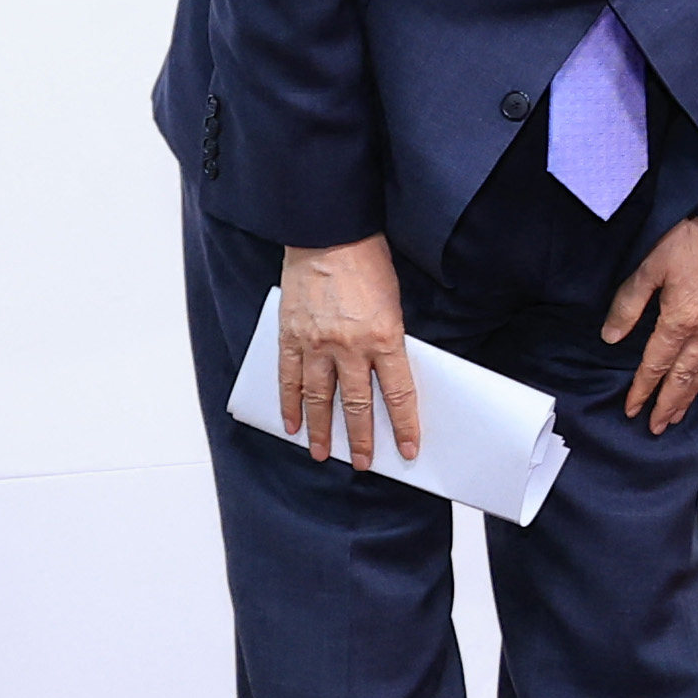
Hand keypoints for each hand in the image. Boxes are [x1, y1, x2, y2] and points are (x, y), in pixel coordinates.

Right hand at [280, 235, 418, 465]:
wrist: (328, 234)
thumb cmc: (368, 264)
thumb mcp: (394, 304)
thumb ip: (391, 341)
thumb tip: (389, 376)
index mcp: (385, 338)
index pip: (398, 394)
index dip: (404, 425)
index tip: (408, 449)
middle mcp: (350, 347)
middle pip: (358, 405)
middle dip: (362, 439)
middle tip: (363, 463)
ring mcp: (316, 344)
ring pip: (319, 399)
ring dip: (321, 430)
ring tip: (323, 454)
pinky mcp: (290, 337)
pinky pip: (289, 379)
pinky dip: (289, 404)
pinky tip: (291, 424)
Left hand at [602, 217, 697, 434]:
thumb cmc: (694, 238)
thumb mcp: (649, 267)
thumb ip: (628, 305)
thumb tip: (611, 335)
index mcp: (681, 318)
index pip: (657, 364)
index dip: (644, 389)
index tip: (634, 407)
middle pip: (685, 376)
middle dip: (668, 403)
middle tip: (658, 424)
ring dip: (691, 395)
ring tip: (678, 412)